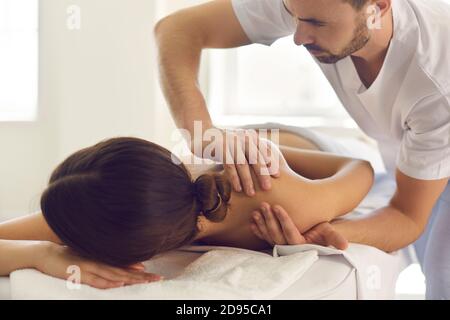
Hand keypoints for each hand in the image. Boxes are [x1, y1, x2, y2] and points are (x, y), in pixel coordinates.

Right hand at [34, 242, 161, 288]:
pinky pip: (97, 279)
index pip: (124, 265)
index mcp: (101, 259)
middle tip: (158, 278)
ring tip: (146, 281)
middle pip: (124, 270)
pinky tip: (119, 283)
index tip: (153, 273)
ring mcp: (90, 267)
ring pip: (114, 274)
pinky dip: (108, 282)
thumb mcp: (87, 257)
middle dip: (142, 276)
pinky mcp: (80, 273)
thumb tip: (116, 265)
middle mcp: (99, 262)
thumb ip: (100, 261)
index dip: (138, 270)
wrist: (46, 252)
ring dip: (130, 278)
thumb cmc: (67, 255)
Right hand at [196, 128, 279, 195]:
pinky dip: (234, 178)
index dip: (271, 162)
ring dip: (248, 180)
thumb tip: (268, 163)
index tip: (278, 175)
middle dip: (262, 173)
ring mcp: (230, 142)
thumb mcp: (239, 142)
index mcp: (249, 136)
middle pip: (255, 158)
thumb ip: (251, 149)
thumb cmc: (223, 142)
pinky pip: (229, 165)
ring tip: (251, 193)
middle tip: (268, 187)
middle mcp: (241, 137)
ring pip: (242, 164)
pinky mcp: (220, 148)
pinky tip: (238, 188)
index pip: (263, 150)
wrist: (201, 131)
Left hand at [251, 203, 348, 249]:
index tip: (277, 206)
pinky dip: (257, 229)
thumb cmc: (321, 230)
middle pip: (276, 234)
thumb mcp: (328, 232)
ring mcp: (280, 244)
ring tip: (257, 210)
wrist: (315, 234)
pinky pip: (263, 236)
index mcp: (300, 244)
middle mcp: (288, 247)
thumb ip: (334, 237)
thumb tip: (345, 246)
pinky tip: (252, 220)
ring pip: (268, 235)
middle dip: (269, 219)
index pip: (290, 232)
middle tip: (264, 204)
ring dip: (261, 223)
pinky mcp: (273, 241)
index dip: (283, 219)